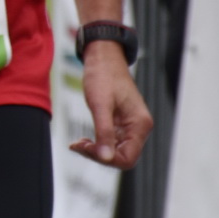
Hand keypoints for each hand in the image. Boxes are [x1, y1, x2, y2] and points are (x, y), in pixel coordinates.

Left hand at [69, 43, 152, 168]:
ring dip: (96, 150)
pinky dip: (97, 143)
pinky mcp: (121, 124)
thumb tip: (106, 158)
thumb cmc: (103, 76)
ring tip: (78, 143)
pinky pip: (110, 142)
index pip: (128, 158)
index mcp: (140, 124)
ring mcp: (130, 127)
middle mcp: (139, 128)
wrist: (102, 58)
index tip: (86, 147)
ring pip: (115, 152)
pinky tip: (83, 140)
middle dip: (99, 155)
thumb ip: (104, 132)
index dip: (106, 159)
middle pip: (121, 158)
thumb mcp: (100, 104)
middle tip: (78, 145)